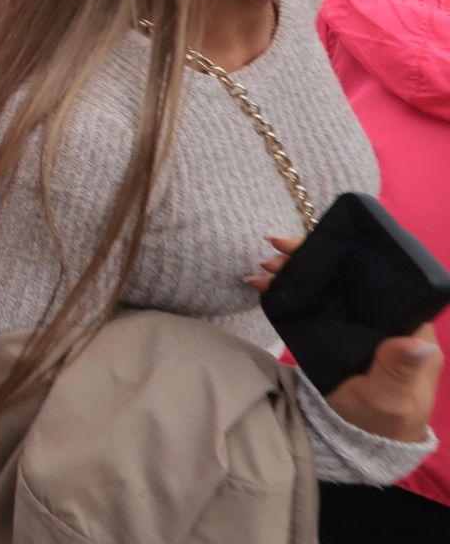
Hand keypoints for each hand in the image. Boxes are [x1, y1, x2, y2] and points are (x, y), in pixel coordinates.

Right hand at [249, 234, 441, 442]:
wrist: (362, 438)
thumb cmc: (385, 420)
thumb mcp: (392, 399)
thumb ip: (400, 370)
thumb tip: (421, 342)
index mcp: (409, 326)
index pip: (384, 276)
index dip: (353, 254)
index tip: (318, 244)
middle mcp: (386, 316)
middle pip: (350, 272)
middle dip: (313, 256)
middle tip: (277, 251)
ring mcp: (361, 320)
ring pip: (330, 282)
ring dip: (297, 270)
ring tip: (263, 269)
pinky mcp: (339, 328)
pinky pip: (316, 298)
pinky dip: (290, 287)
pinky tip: (265, 283)